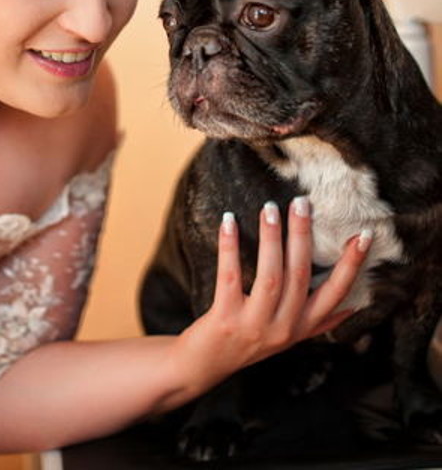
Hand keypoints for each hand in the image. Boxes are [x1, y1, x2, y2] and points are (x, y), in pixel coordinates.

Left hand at [168, 197, 371, 399]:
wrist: (204, 365)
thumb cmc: (247, 341)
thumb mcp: (288, 336)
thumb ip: (317, 322)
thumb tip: (353, 305)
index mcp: (301, 327)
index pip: (336, 294)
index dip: (351, 266)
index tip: (364, 235)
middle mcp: (283, 329)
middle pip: (300, 275)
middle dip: (303, 236)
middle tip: (302, 203)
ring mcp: (255, 325)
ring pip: (271, 275)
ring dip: (272, 238)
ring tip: (270, 208)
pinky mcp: (226, 319)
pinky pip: (231, 276)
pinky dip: (230, 247)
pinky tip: (229, 221)